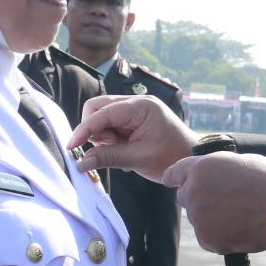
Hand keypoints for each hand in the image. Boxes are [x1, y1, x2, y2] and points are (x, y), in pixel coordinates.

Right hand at [69, 94, 197, 181]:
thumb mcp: (140, 159)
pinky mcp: (133, 119)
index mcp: (141, 107)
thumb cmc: (173, 156)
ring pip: (101, 117)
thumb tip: (82, 163)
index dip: (85, 129)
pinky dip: (109, 138)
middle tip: (105, 149)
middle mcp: (136, 103)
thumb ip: (109, 158)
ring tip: (120, 150)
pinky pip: (110, 125)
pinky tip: (122, 148)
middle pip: (97, 108)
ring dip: (101, 135)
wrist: (193, 158)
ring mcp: (134, 110)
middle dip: (93, 130)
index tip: (72, 146)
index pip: (103, 112)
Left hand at [161, 153, 265, 254]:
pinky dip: (219, 236)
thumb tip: (213, 177)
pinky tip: (239, 228)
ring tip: (238, 215)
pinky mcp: (208, 240)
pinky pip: (208, 238)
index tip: (173, 182)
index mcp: (199, 169)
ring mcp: (198, 218)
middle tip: (225, 202)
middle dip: (199, 199)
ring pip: (198, 220)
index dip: (175, 178)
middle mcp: (193, 193)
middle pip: (185, 198)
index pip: (174, 173)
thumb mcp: (239, 161)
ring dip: (211, 219)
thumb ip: (217, 169)